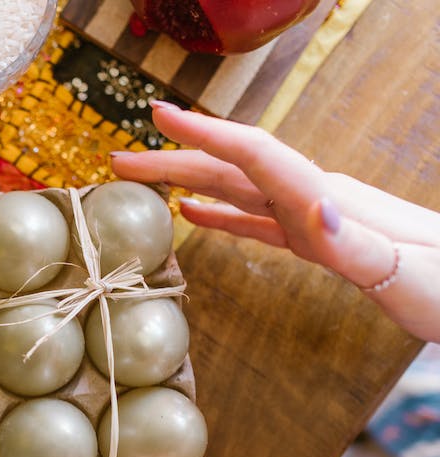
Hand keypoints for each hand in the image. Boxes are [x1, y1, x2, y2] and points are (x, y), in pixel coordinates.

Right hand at [110, 102, 439, 342]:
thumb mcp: (406, 273)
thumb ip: (352, 241)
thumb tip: (309, 206)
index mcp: (327, 201)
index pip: (255, 156)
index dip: (203, 134)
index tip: (157, 114)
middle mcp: (314, 200)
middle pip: (233, 167)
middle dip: (175, 156)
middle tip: (119, 157)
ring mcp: (314, 217)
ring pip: (237, 190)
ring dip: (186, 180)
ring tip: (141, 177)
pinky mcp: (316, 241)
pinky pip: (254, 221)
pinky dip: (218, 214)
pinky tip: (190, 215)